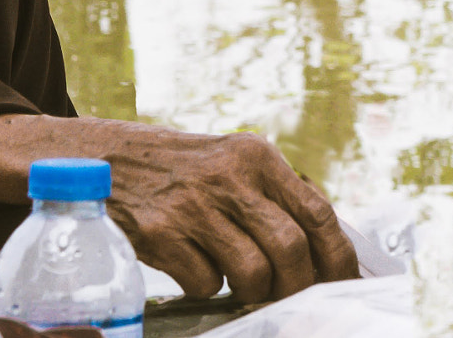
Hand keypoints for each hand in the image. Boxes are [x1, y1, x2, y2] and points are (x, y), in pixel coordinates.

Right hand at [96, 122, 357, 302]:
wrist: (109, 158)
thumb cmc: (185, 170)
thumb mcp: (234, 164)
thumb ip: (274, 199)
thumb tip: (324, 256)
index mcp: (257, 157)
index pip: (318, 212)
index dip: (338, 257)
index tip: (343, 283)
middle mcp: (229, 176)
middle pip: (290, 248)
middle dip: (295, 285)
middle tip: (286, 295)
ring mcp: (192, 205)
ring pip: (252, 273)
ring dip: (250, 290)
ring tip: (236, 279)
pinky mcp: (159, 232)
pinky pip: (205, 283)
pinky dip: (206, 285)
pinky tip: (193, 263)